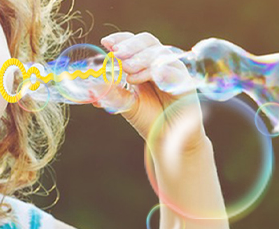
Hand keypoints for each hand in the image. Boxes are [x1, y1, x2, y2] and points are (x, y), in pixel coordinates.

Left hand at [99, 31, 206, 153]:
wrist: (168, 140)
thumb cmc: (148, 119)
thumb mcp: (125, 104)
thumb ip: (111, 92)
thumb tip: (92, 83)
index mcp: (143, 64)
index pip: (133, 42)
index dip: (120, 39)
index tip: (106, 43)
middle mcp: (159, 64)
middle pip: (148, 41)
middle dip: (131, 46)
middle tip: (117, 55)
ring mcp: (174, 72)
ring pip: (161, 54)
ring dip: (143, 59)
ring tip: (128, 71)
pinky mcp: (186, 85)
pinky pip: (176, 71)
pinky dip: (163, 71)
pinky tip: (153, 76)